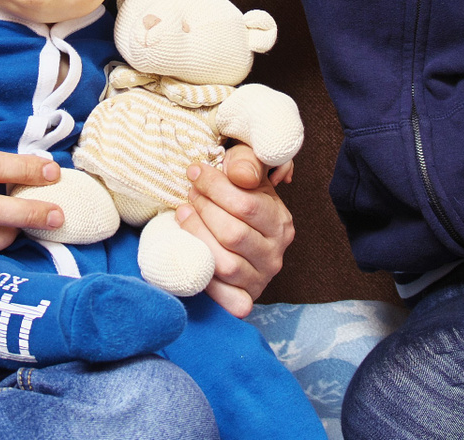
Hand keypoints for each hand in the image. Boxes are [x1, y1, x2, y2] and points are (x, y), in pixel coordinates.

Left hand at [174, 144, 294, 316]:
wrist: (240, 233)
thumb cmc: (240, 199)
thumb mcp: (249, 174)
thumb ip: (247, 164)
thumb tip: (240, 175)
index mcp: (280, 221)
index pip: (246, 204)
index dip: (214, 186)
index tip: (194, 172)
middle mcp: (275, 253)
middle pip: (233, 234)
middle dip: (204, 210)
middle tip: (189, 194)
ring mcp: (260, 279)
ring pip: (225, 264)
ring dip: (197, 237)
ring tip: (183, 214)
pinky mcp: (244, 299)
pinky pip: (224, 297)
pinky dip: (204, 278)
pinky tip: (190, 253)